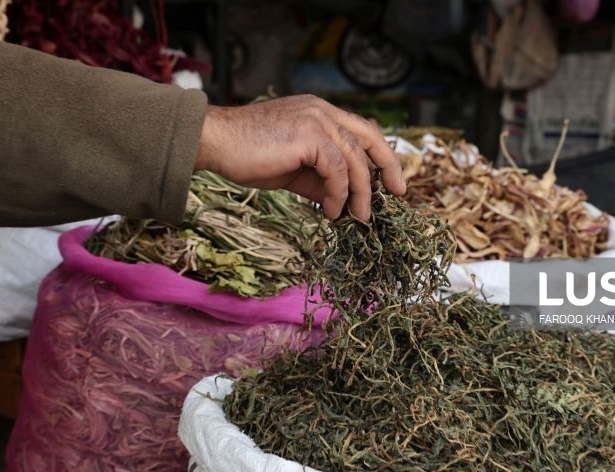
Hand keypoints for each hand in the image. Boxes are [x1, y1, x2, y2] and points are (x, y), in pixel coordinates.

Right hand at [194, 94, 405, 219]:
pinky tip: (333, 211)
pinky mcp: (310, 135)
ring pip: (355, 159)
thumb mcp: (292, 170)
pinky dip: (340, 194)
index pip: (361, 130)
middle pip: (369, 137)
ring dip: (361, 193)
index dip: (379, 154)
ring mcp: (317, 119)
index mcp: (319, 113)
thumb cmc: (247, 155)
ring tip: (358, 217)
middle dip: (388, 167)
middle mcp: (322, 110)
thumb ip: (319, 179)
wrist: (216, 142)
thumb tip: (341, 202)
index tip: (390, 181)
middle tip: (398, 193)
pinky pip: (338, 169)